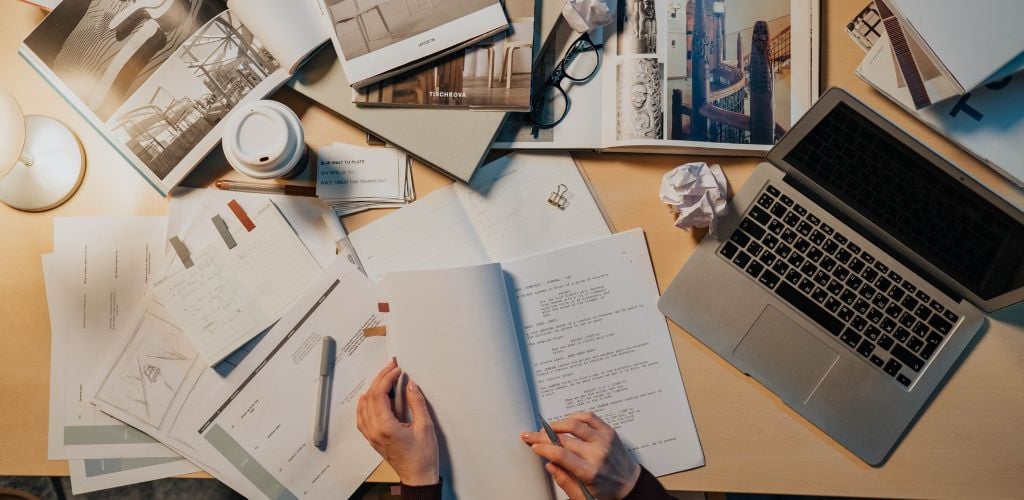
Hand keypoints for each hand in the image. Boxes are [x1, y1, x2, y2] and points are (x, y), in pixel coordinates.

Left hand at [356, 358, 438, 485]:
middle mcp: (374, 431)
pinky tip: (369, 398)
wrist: (417, 476)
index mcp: (386, 427)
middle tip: (391, 368)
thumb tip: (410, 385)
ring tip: (384, 378)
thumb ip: (416, 403)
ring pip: (363, 406)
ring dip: (372, 389)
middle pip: (370, 397)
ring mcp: (371, 436)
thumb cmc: (423, 456)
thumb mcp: (425, 426)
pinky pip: (362, 418)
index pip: (379, 395)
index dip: (387, 378)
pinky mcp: (373, 439)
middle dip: (380, 379)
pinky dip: (364, 404)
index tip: (397, 370)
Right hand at [522, 412, 640, 499]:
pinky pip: (589, 417)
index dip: (543, 448)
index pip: (560, 455)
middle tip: (532, 436)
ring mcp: (604, 440)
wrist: (630, 485)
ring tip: (547, 429)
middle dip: (542, 436)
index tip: (534, 446)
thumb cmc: (607, 492)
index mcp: (590, 472)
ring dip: (556, 425)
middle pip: (563, 439)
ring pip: (574, 424)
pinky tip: (567, 421)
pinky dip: (575, 416)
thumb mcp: (583, 496)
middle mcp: (597, 454)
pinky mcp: (609, 432)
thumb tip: (550, 464)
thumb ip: (564, 480)